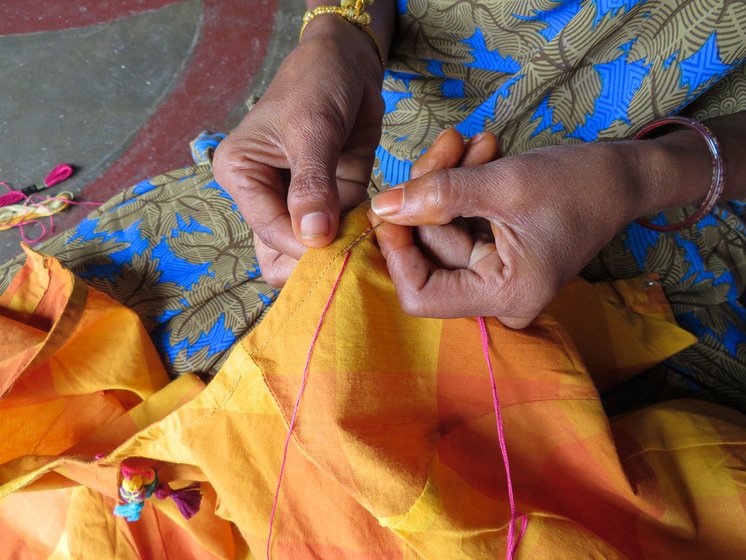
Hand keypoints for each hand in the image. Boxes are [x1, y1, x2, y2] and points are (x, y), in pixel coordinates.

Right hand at [213, 16, 384, 286]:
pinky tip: (377, 234)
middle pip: (279, 253)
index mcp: (242, 174)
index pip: (268, 229)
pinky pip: (339, 234)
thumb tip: (313, 238)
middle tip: (353, 257)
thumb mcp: (312, 128)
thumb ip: (312, 184)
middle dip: (314, 261)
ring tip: (368, 247)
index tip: (341, 252)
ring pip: (309, 251)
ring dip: (339, 253)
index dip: (304, 247)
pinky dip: (357, 238)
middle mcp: (263, 194)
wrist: (348, 62)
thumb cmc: (318, 82)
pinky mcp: (329, 201)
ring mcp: (297, 201)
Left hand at [371, 137, 645, 327]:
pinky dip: (462, 189)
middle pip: (431, 252)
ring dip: (448, 181)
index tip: (391, 201)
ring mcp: (496, 279)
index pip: (421, 295)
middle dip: (430, 193)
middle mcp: (498, 298)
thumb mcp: (505, 183)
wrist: (623, 177)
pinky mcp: (495, 257)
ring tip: (474, 141)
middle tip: (450, 143)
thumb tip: (381, 207)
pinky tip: (480, 154)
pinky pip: (459, 224)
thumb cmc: (579, 183)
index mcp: (505, 296)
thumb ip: (439, 195)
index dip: (398, 250)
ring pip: (441, 231)